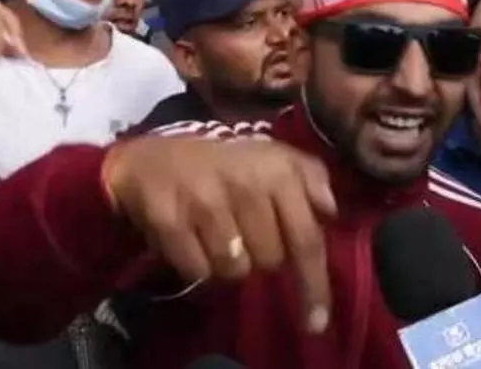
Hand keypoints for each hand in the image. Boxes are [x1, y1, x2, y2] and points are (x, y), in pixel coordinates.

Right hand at [103, 136, 337, 331]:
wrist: (150, 159)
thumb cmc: (224, 164)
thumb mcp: (271, 158)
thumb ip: (309, 177)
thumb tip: (330, 210)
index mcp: (275, 170)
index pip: (305, 239)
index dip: (313, 285)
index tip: (317, 323)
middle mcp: (243, 183)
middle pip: (269, 261)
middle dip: (259, 256)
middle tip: (242, 231)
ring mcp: (204, 201)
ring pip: (234, 271)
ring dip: (226, 263)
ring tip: (214, 235)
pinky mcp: (169, 220)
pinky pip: (198, 272)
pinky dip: (196, 265)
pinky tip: (190, 239)